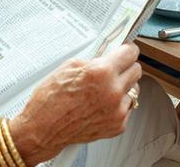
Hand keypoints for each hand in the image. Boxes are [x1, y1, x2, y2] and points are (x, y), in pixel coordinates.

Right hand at [9, 43, 141, 164]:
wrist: (43, 129)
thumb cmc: (50, 100)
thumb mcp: (69, 66)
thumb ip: (94, 59)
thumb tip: (108, 55)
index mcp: (102, 72)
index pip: (131, 53)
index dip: (127, 50)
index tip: (126, 51)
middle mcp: (113, 91)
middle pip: (136, 71)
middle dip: (126, 67)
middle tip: (114, 69)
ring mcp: (117, 110)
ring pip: (133, 91)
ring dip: (122, 88)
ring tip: (102, 91)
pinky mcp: (117, 126)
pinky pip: (126, 109)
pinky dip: (117, 106)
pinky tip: (101, 105)